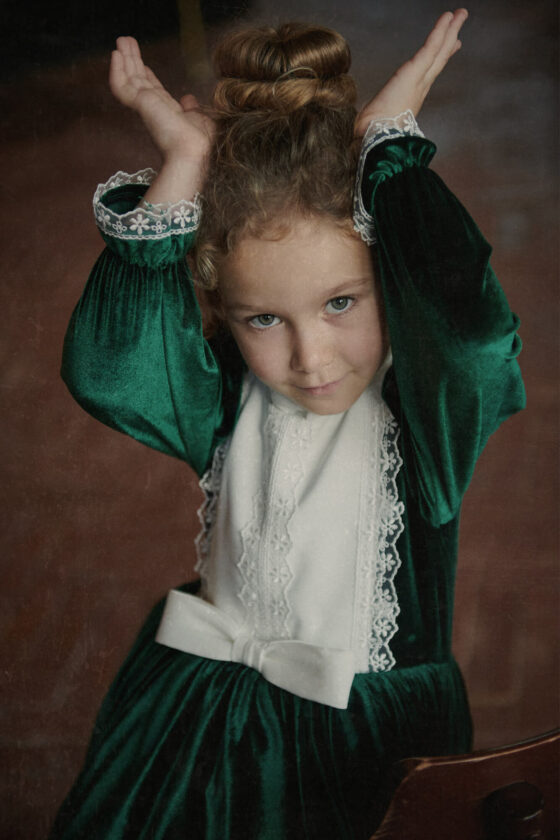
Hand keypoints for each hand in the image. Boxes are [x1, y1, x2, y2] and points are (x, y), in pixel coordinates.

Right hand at [110, 36, 213, 162]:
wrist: (193, 152)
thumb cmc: (200, 142)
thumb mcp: (199, 119)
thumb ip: (192, 108)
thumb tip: (189, 98)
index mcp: (167, 111)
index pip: (153, 89)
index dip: (147, 74)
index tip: (143, 63)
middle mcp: (154, 107)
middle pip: (138, 79)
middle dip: (133, 60)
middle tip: (126, 42)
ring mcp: (145, 106)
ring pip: (128, 79)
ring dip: (124, 58)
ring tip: (120, 39)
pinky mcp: (139, 104)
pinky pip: (122, 86)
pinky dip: (117, 70)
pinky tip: (115, 54)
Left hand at [355, 9, 467, 136]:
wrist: (377, 137)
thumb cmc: (372, 134)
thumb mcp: (376, 120)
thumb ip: (374, 118)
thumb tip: (359, 128)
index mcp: (412, 97)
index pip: (429, 72)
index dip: (441, 57)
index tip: (453, 46)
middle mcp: (420, 88)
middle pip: (439, 58)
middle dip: (450, 40)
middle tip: (460, 22)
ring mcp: (420, 80)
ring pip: (439, 50)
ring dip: (450, 30)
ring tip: (461, 12)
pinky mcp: (415, 72)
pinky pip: (431, 47)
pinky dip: (440, 31)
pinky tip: (448, 17)